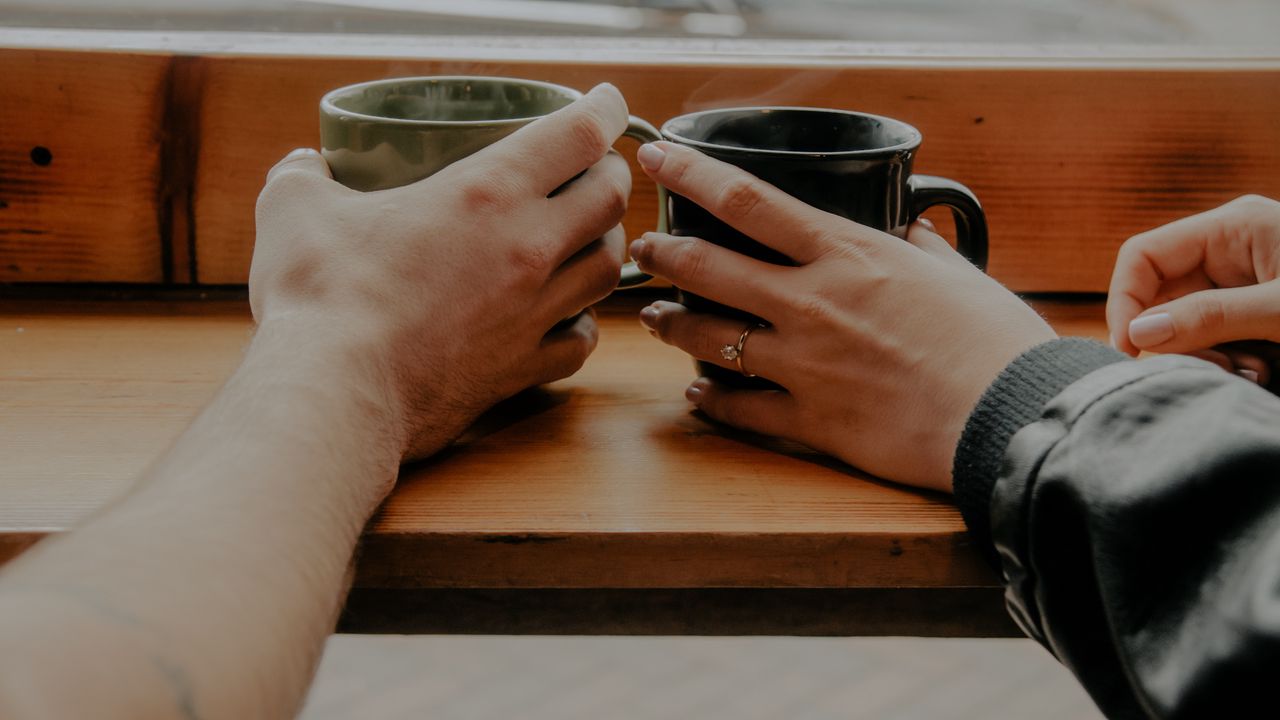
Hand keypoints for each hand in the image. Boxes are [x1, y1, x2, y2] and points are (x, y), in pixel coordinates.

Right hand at [250, 84, 631, 459]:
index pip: (579, 134)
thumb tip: (304, 165)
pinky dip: (581, 325)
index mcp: (486, 192)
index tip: (606, 103)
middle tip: (594, 171)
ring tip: (586, 240)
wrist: (335, 393)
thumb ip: (303, 175)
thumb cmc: (320, 296)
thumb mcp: (296, 208)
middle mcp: (527, 248)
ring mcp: (532, 312)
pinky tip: (563, 319)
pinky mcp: (522, 367)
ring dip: (605, 246)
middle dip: (610, 177)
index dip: (604, 110)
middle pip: (610, 200)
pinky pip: (579, 341)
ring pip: (608, 270)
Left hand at [630, 142, 1054, 491]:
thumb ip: (921, 249)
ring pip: (708, 339)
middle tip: (643, 247)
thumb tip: (913, 232)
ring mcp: (804, 364)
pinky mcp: (811, 420)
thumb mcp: (956, 274)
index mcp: (846, 254)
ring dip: (672, 324)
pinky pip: (740, 409)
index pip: (747, 200)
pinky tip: (696, 394)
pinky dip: (711, 400)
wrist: (1011, 417)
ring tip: (655, 317)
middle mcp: (811, 303)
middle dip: (664, 253)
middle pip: (709, 267)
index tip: (658, 160)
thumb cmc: (994, 341)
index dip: (691, 175)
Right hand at [1107, 195, 1279, 384]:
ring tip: (1255, 372)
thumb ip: (1211, 317)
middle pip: (1161, 296)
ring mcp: (1242, 282)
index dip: (1124, 301)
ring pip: (1186, 325)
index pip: (1143, 256)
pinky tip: (1263, 371)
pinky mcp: (1254, 313)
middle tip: (1212, 371)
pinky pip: (1216, 340)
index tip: (1129, 349)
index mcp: (1232, 228)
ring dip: (1208, 357)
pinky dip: (1230, 362)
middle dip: (1175, 340)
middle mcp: (1230, 251)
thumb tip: (1137, 334)